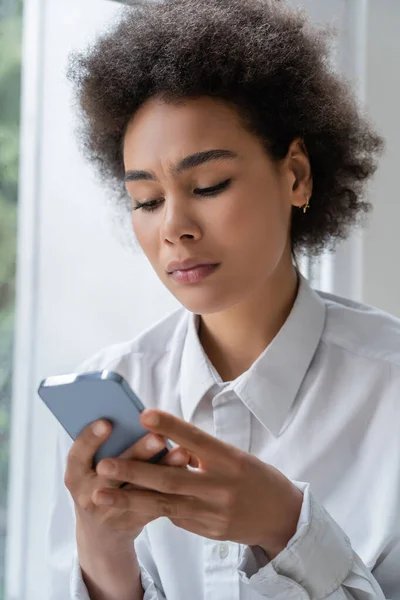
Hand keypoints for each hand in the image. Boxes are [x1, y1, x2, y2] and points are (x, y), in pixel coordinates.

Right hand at [64, 419, 190, 542]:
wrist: (101, 534)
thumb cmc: (99, 483)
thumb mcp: (90, 469)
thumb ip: (106, 446)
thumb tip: (136, 416)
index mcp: (75, 476)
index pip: (77, 455)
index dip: (90, 439)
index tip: (107, 422)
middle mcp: (87, 495)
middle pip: (114, 471)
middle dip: (137, 453)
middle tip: (158, 437)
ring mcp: (109, 513)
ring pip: (139, 488)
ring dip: (162, 469)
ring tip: (182, 453)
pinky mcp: (132, 522)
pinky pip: (154, 503)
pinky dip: (172, 487)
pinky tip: (187, 472)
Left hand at [94, 410, 303, 558]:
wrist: (281, 516)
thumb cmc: (254, 477)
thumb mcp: (234, 457)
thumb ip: (202, 451)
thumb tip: (167, 443)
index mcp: (230, 460)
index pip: (195, 439)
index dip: (170, 427)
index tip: (144, 414)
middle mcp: (221, 486)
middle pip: (172, 478)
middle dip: (135, 471)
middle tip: (104, 464)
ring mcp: (213, 513)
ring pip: (165, 504)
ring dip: (130, 498)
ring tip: (101, 492)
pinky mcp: (207, 531)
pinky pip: (175, 518)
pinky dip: (152, 509)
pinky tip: (128, 504)